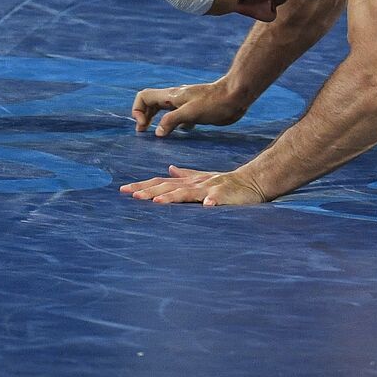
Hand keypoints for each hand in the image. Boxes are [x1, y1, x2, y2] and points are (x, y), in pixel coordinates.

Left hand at [119, 166, 267, 205]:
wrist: (253, 180)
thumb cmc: (227, 182)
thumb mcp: (204, 177)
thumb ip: (186, 174)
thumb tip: (169, 169)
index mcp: (189, 181)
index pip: (161, 182)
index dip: (143, 185)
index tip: (123, 190)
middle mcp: (196, 183)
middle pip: (169, 186)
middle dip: (150, 190)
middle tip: (132, 195)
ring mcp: (210, 189)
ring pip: (188, 192)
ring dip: (173, 196)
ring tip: (157, 201)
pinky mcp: (225, 195)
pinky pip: (218, 200)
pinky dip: (212, 202)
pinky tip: (207, 207)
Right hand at [131, 82, 249, 136]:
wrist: (237, 96)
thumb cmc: (215, 102)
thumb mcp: (190, 112)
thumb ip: (171, 120)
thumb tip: (157, 133)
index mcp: (171, 96)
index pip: (144, 96)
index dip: (138, 110)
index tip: (144, 126)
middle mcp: (176, 99)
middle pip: (152, 104)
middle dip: (145, 116)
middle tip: (143, 132)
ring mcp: (187, 105)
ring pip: (166, 111)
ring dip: (159, 122)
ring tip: (159, 136)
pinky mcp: (197, 111)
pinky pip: (181, 118)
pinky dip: (176, 126)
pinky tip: (182, 134)